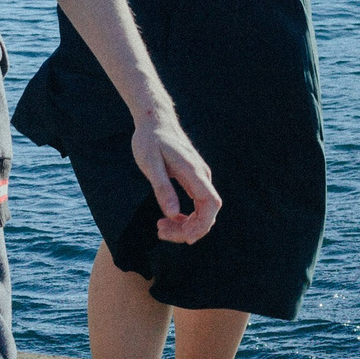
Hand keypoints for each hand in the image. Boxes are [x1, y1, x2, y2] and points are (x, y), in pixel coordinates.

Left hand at [130, 110, 221, 244]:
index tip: (185, 238)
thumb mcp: (150, 164)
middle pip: (207, 211)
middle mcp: (201, 174)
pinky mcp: (194, 179)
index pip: (210, 203)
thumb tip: (173, 214)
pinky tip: (169, 219)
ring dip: (186, 225)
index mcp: (192, 171)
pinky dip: (185, 217)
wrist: (155, 120)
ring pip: (202, 210)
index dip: (202, 224)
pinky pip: (197, 204)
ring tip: (160, 228)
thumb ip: (162, 188)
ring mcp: (199, 177)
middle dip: (189, 229)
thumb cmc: (150, 140)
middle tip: (161, 233)